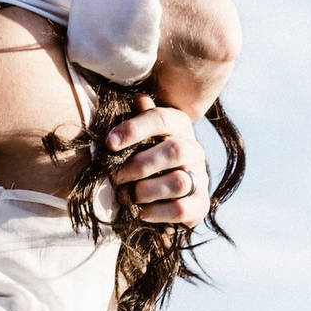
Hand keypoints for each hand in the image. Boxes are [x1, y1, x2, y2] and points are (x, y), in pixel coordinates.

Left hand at [107, 95, 211, 225]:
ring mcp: (200, 177)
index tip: (109, 143)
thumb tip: (139, 98)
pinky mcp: (201, 204)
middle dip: (139, 165)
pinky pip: (181, 209)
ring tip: (128, 196)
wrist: (168, 192)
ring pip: (178, 182)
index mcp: (179, 125)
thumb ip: (140, 118)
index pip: (160, 118)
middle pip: (174, 150)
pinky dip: (156, 212)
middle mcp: (194, 149)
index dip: (134, 129)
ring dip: (146, 191)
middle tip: (116, 177)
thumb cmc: (146, 154)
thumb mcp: (141, 134)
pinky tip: (141, 211)